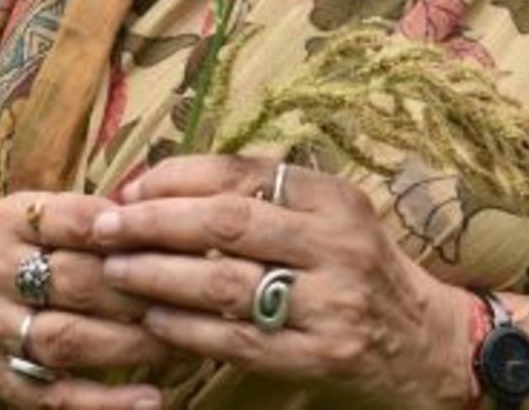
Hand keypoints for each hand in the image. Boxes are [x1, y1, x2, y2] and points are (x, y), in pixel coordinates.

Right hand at [0, 190, 169, 407]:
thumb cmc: (28, 249)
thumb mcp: (47, 215)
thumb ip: (99, 212)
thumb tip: (169, 212)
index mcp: (11, 219)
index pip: (75, 221)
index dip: (129, 232)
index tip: (179, 239)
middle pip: (76, 281)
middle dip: (140, 290)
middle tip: (194, 295)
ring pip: (68, 339)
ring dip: (132, 345)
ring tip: (183, 345)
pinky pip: (55, 396)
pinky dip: (105, 402)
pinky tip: (150, 399)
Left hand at [92, 156, 474, 409]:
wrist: (421, 338)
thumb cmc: (358, 264)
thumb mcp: (331, 213)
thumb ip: (267, 194)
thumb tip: (168, 182)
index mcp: (334, 197)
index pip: (245, 173)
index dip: (180, 176)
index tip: (133, 185)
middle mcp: (336, 243)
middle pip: (230, 222)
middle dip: (156, 221)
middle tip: (106, 225)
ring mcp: (330, 303)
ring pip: (226, 283)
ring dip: (159, 276)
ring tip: (116, 270)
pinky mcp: (319, 356)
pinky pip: (238, 340)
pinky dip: (187, 328)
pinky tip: (153, 318)